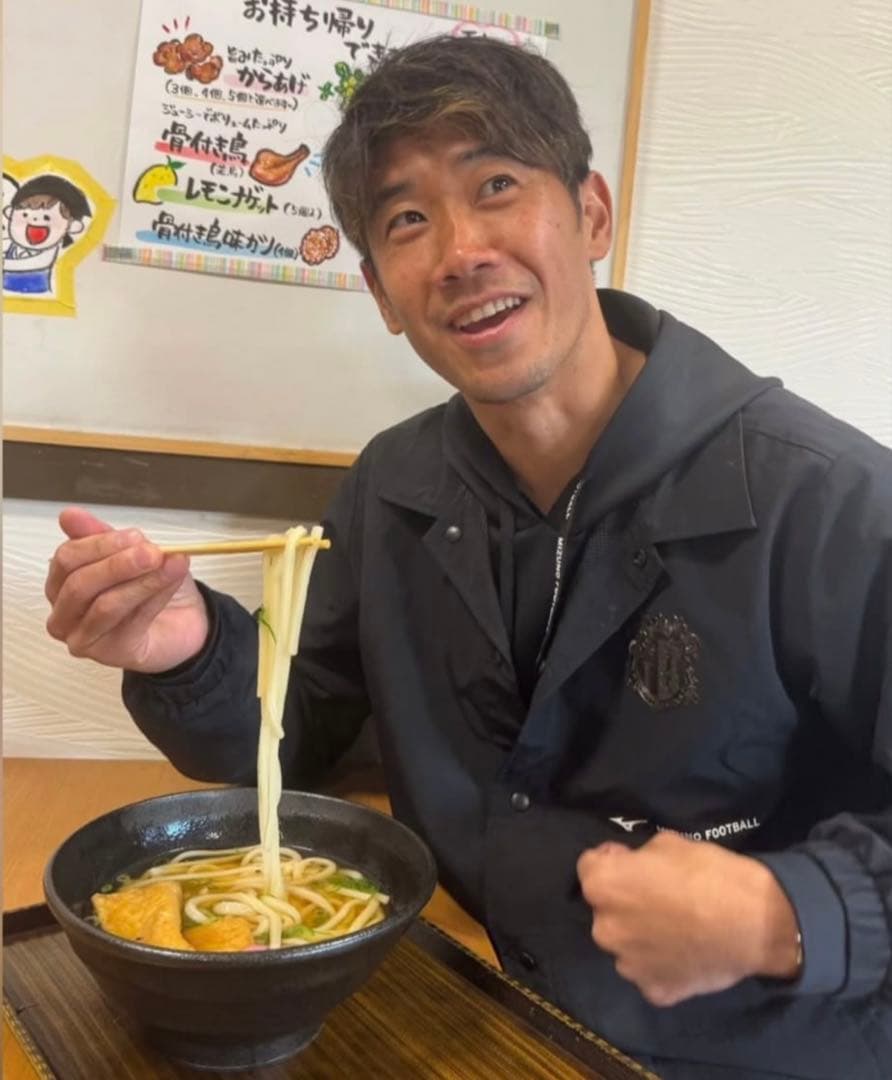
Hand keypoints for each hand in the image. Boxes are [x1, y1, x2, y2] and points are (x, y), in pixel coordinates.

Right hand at [45, 507, 209, 673]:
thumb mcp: (132, 553)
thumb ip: (103, 536)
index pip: (67, 559)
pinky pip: (130, 622)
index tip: (135, 536)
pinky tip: (171, 582)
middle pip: (80, 584)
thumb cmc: (152, 587)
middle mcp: (64, 614)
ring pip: (105, 605)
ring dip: (142, 581)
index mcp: (62, 583)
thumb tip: (69, 514)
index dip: (100, 544)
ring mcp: (83, 638)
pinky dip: (154, 598)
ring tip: (170, 564)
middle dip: (119, 564)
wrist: (185, 622)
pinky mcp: (109, 654)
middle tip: (153, 552)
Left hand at [577, 831, 800, 1006]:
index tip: (634, 862)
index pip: (590, 867)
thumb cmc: (709, 874)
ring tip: (675, 928)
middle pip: (606, 909)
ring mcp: (628, 965)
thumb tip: (632, 865)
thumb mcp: (669, 843)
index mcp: (604, 886)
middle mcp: (605, 928)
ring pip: (625, 944)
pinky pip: (649, 973)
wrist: (756, 924)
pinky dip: (661, 964)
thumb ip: (639, 857)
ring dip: (640, 935)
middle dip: (624, 901)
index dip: (613, 861)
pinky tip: (685, 954)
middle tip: (659, 898)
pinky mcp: (653, 991)